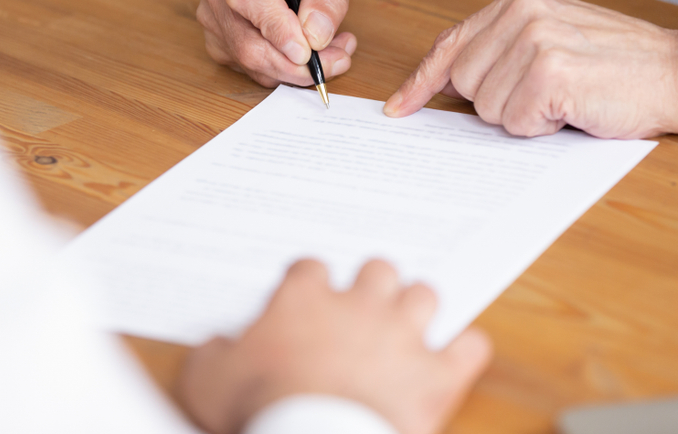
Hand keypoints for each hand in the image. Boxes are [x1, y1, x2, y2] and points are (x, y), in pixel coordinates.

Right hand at [179, 259, 490, 433]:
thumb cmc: (258, 409)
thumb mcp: (208, 379)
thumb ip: (212, 354)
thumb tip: (214, 347)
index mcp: (305, 299)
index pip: (311, 267)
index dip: (310, 280)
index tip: (307, 296)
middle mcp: (359, 304)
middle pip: (378, 268)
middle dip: (374, 283)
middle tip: (364, 305)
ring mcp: (402, 335)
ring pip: (425, 294)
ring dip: (418, 307)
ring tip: (409, 323)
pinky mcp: (435, 374)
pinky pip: (469, 346)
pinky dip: (465, 350)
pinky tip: (454, 358)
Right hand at [196, 0, 356, 86]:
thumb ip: (328, 0)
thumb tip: (316, 38)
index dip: (280, 33)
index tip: (312, 52)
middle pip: (248, 44)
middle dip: (298, 65)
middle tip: (339, 60)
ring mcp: (212, 16)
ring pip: (250, 61)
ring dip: (295, 69)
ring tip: (331, 53)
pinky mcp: (218, 39)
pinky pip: (248, 66)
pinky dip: (281, 69)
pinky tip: (305, 53)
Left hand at [383, 0, 677, 138]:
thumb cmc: (616, 64)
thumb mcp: (551, 38)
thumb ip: (499, 50)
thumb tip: (443, 83)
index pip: (451, 44)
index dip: (422, 82)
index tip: (399, 108)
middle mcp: (523, 10)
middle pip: (465, 82)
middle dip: (500, 101)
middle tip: (548, 92)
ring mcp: (536, 39)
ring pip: (488, 107)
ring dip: (524, 116)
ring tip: (566, 97)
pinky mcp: (551, 72)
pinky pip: (517, 121)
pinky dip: (543, 127)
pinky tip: (573, 108)